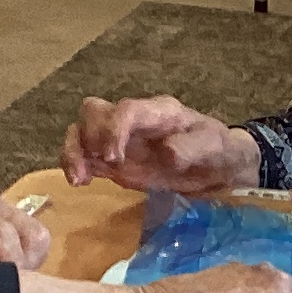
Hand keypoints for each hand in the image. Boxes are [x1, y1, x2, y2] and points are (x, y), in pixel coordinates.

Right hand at [62, 97, 256, 194]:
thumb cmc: (217, 151)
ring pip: (81, 131)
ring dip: (73, 151)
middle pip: (94, 112)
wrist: (218, 166)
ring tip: (79, 180)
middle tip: (100, 167)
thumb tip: (166, 153)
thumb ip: (191, 148)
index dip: (113, 129)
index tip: (113, 158)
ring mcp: (120, 140)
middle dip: (89, 136)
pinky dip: (75, 165)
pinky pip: (84, 154)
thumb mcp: (214, 148)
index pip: (126, 110)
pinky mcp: (113, 161)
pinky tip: (80, 183)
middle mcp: (133, 120)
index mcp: (158, 112)